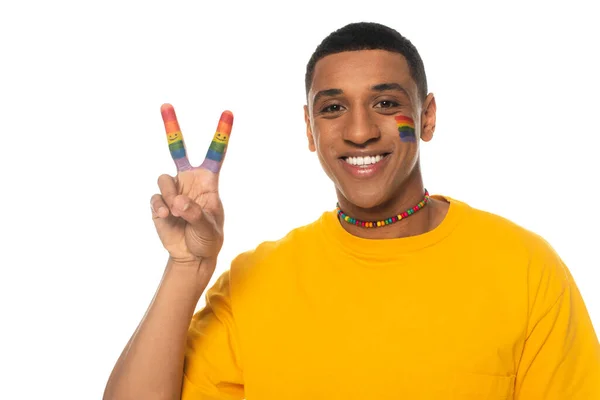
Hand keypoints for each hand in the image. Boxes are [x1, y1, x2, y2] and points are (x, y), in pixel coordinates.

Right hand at [150, 104, 232, 266]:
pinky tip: (166, 218)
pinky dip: (160, 208)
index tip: (228, 112)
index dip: (221, 133)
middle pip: (178, 149)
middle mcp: (189, 181)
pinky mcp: (159, 203)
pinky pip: (155, 198)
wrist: (192, 255)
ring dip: (170, 196)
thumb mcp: (209, 229)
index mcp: (208, 182)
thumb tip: (178, 202)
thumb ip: (195, 214)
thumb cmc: (208, 239)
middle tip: (165, 104)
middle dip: (172, 126)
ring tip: (177, 214)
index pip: (215, 153)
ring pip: (164, 178)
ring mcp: (173, 190)